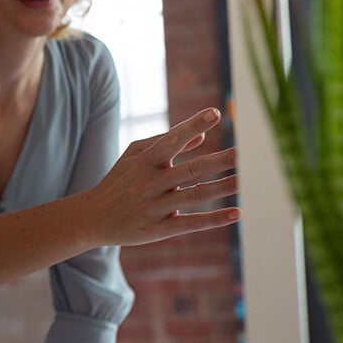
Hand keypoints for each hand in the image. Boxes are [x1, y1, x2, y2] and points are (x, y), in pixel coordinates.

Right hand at [84, 107, 239, 245]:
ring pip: (196, 195)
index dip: (192, 126)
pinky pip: (191, 223)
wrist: (92, 218)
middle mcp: (151, 183)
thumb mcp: (133, 156)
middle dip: (221, 160)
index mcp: (145, 161)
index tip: (215, 114)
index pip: (172, 140)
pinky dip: (214, 219)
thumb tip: (202, 137)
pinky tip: (237, 213)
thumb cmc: (118, 181)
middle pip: (192, 169)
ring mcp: (155, 207)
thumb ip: (165, 143)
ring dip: (224, 187)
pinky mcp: (159, 229)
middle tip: (247, 152)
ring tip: (249, 180)